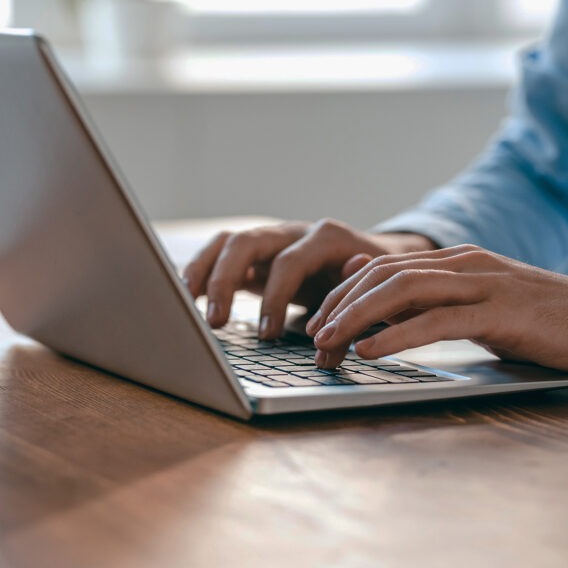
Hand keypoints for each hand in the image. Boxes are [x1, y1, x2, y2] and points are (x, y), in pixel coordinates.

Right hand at [182, 219, 435, 338]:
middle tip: (216, 322)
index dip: (275, 299)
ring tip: (187, 303)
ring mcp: (272, 241)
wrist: (380, 259)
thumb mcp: (375, 289)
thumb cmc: (376, 281)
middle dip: (225, 281)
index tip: (267, 335)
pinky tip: (186, 297)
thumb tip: (347, 302)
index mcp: (325, 238)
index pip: (289, 263)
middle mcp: (293, 232)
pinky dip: (202, 272)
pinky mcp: (258, 256)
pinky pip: (221, 255)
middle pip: (246, 242)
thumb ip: (359, 296)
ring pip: (227, 242)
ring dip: (204, 271)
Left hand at [307, 244, 567, 381]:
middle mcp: (465, 264)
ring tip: (327, 343)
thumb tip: (380, 296)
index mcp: (458, 262)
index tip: (316, 322)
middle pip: (383, 275)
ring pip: (402, 291)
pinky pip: (437, 321)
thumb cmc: (549, 323)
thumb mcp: (482, 307)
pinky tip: (370, 352)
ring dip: (356, 318)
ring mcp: (484, 284)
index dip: (342, 294)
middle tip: (311, 337)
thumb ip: (436, 300)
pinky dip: (396, 336)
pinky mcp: (501, 312)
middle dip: (339, 305)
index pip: (383, 268)